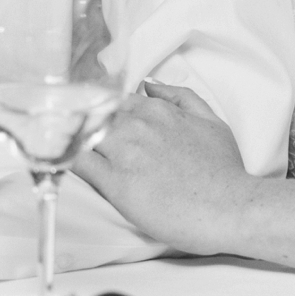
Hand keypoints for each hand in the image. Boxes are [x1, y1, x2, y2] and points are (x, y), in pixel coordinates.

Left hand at [74, 82, 252, 254]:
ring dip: (71, 139)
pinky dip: (66, 160)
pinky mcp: (116, 183)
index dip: (102, 113)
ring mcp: (125, 153)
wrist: (231, 208)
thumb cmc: (225, 172)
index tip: (96, 125)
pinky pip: (77, 163)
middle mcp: (138, 125)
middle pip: (92, 114)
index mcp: (158, 110)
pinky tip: (63, 165)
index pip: (113, 101)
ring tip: (65, 151)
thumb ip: (180, 98)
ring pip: (80, 133)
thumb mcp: (211, 122)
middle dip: (82, 124)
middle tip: (73, 138)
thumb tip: (150, 86)